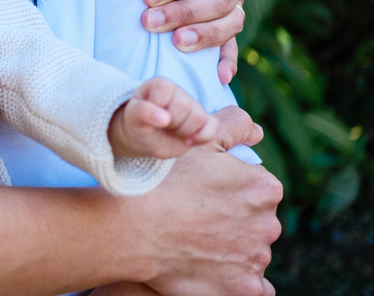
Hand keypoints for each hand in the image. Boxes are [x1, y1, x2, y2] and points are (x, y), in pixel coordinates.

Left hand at [108, 77, 217, 158]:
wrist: (145, 139)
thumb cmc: (138, 125)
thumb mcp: (133, 119)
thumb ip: (143, 113)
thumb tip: (164, 118)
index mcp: (159, 85)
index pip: (165, 90)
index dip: (157, 109)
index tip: (148, 117)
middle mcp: (179, 92)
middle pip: (185, 106)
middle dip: (171, 122)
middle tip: (160, 127)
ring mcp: (193, 105)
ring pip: (199, 117)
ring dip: (184, 132)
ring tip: (171, 132)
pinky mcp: (203, 121)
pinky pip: (213, 126)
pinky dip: (202, 137)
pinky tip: (187, 141)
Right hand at [134, 106, 280, 295]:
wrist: (135, 228)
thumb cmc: (163, 181)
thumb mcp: (196, 141)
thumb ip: (231, 125)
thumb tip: (254, 128)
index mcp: (265, 188)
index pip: (257, 189)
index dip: (231, 190)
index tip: (206, 193)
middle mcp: (269, 224)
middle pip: (257, 221)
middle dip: (235, 219)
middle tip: (197, 217)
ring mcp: (257, 259)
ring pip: (251, 251)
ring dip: (232, 248)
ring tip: (196, 242)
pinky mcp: (244, 288)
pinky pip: (254, 287)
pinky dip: (239, 279)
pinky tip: (215, 269)